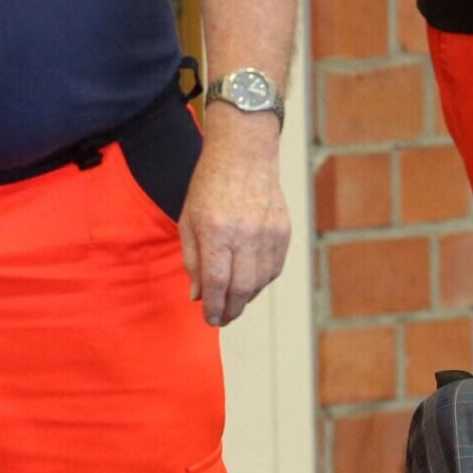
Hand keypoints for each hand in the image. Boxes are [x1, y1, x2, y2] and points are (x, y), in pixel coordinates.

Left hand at [181, 112, 290, 326]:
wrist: (245, 153)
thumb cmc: (210, 185)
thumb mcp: (188, 220)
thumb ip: (192, 259)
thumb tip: (197, 295)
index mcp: (216, 231)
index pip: (216, 282)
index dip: (212, 307)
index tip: (209, 319)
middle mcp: (245, 234)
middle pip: (241, 288)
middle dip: (231, 309)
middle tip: (222, 319)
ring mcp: (268, 233)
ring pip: (260, 281)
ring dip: (247, 297)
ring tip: (235, 302)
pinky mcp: (283, 231)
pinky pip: (274, 268)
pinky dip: (262, 281)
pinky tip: (251, 282)